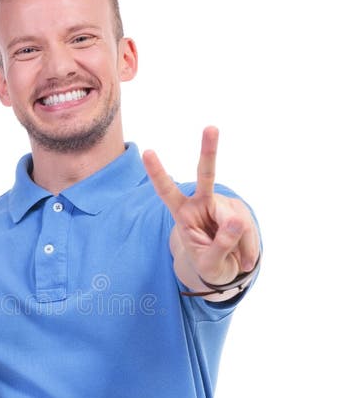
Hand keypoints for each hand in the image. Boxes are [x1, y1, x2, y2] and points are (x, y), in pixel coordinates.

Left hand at [143, 127, 258, 291]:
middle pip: (206, 176)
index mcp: (183, 214)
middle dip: (209, 151)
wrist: (225, 269)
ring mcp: (223, 205)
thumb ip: (220, 245)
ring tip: (235, 261)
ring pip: (236, 222)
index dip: (158, 174)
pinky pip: (249, 229)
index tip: (148, 152)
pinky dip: (249, 248)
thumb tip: (237, 222)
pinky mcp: (240, 212)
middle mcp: (202, 203)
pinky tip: (243, 258)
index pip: (167, 192)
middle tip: (211, 128)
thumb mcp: (209, 264)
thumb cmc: (208, 265)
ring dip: (240, 246)